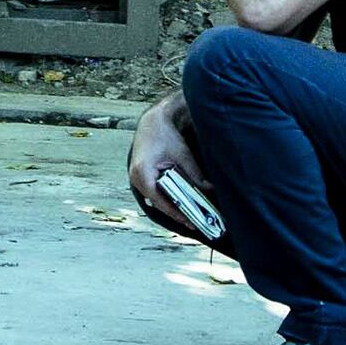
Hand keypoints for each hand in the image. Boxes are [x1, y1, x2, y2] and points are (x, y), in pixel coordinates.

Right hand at [128, 102, 210, 234]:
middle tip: (194, 222)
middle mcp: (136, 178)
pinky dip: (167, 198)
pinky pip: (154, 193)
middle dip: (177, 213)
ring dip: (172, 206)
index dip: (177, 212)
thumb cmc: (164, 135)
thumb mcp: (183, 155)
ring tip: (190, 215)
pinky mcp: (141, 178)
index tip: (191, 222)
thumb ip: (195, 174)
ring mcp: (136, 179)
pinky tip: (180, 203)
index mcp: (142, 172)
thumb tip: (210, 190)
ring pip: (156, 200)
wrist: (152, 122)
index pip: (160, 200)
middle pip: (158, 203)